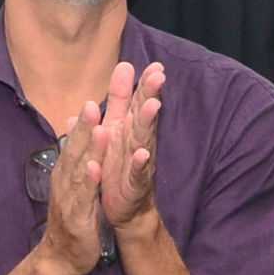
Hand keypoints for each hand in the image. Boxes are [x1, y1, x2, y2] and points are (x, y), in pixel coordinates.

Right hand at [34, 101, 107, 274]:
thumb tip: (75, 127)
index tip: (93, 99)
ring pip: (79, 169)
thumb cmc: (72, 218)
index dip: (83, 122)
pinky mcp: (76, 216)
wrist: (61, 257)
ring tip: (99, 127)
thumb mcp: (74, 184)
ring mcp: (69, 197)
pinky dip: (89, 181)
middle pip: (75, 149)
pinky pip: (83, 196)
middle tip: (92, 102)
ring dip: (89, 148)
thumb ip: (75, 157)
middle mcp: (65, 180)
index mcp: (66, 171)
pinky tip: (96, 168)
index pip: (75, 143)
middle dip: (84, 127)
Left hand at [91, 61, 167, 237]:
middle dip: (150, 95)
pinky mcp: (134, 185)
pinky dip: (139, 164)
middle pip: (144, 115)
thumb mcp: (114, 129)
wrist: (122, 209)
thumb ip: (117, 102)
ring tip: (152, 105)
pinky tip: (142, 154)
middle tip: (159, 75)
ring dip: (147, 122)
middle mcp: (136, 142)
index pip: (138, 102)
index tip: (156, 65)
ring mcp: (137, 163)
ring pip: (143, 139)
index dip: (146, 84)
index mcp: (128, 129)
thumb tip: (122, 68)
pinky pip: (136, 173)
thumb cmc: (118, 166)